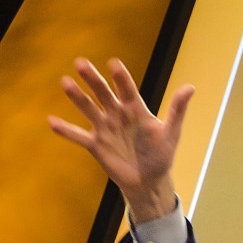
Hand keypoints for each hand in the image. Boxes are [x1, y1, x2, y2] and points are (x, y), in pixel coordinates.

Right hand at [48, 57, 194, 222]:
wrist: (150, 179)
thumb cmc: (162, 154)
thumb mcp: (172, 132)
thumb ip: (177, 110)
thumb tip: (190, 87)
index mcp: (136, 110)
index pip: (128, 89)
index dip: (121, 78)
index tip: (113, 63)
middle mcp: (118, 115)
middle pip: (103, 93)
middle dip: (93, 79)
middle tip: (81, 63)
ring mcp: (105, 128)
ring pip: (89, 109)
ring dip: (77, 97)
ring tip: (65, 82)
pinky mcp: (96, 145)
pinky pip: (78, 136)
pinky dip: (66, 130)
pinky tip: (51, 121)